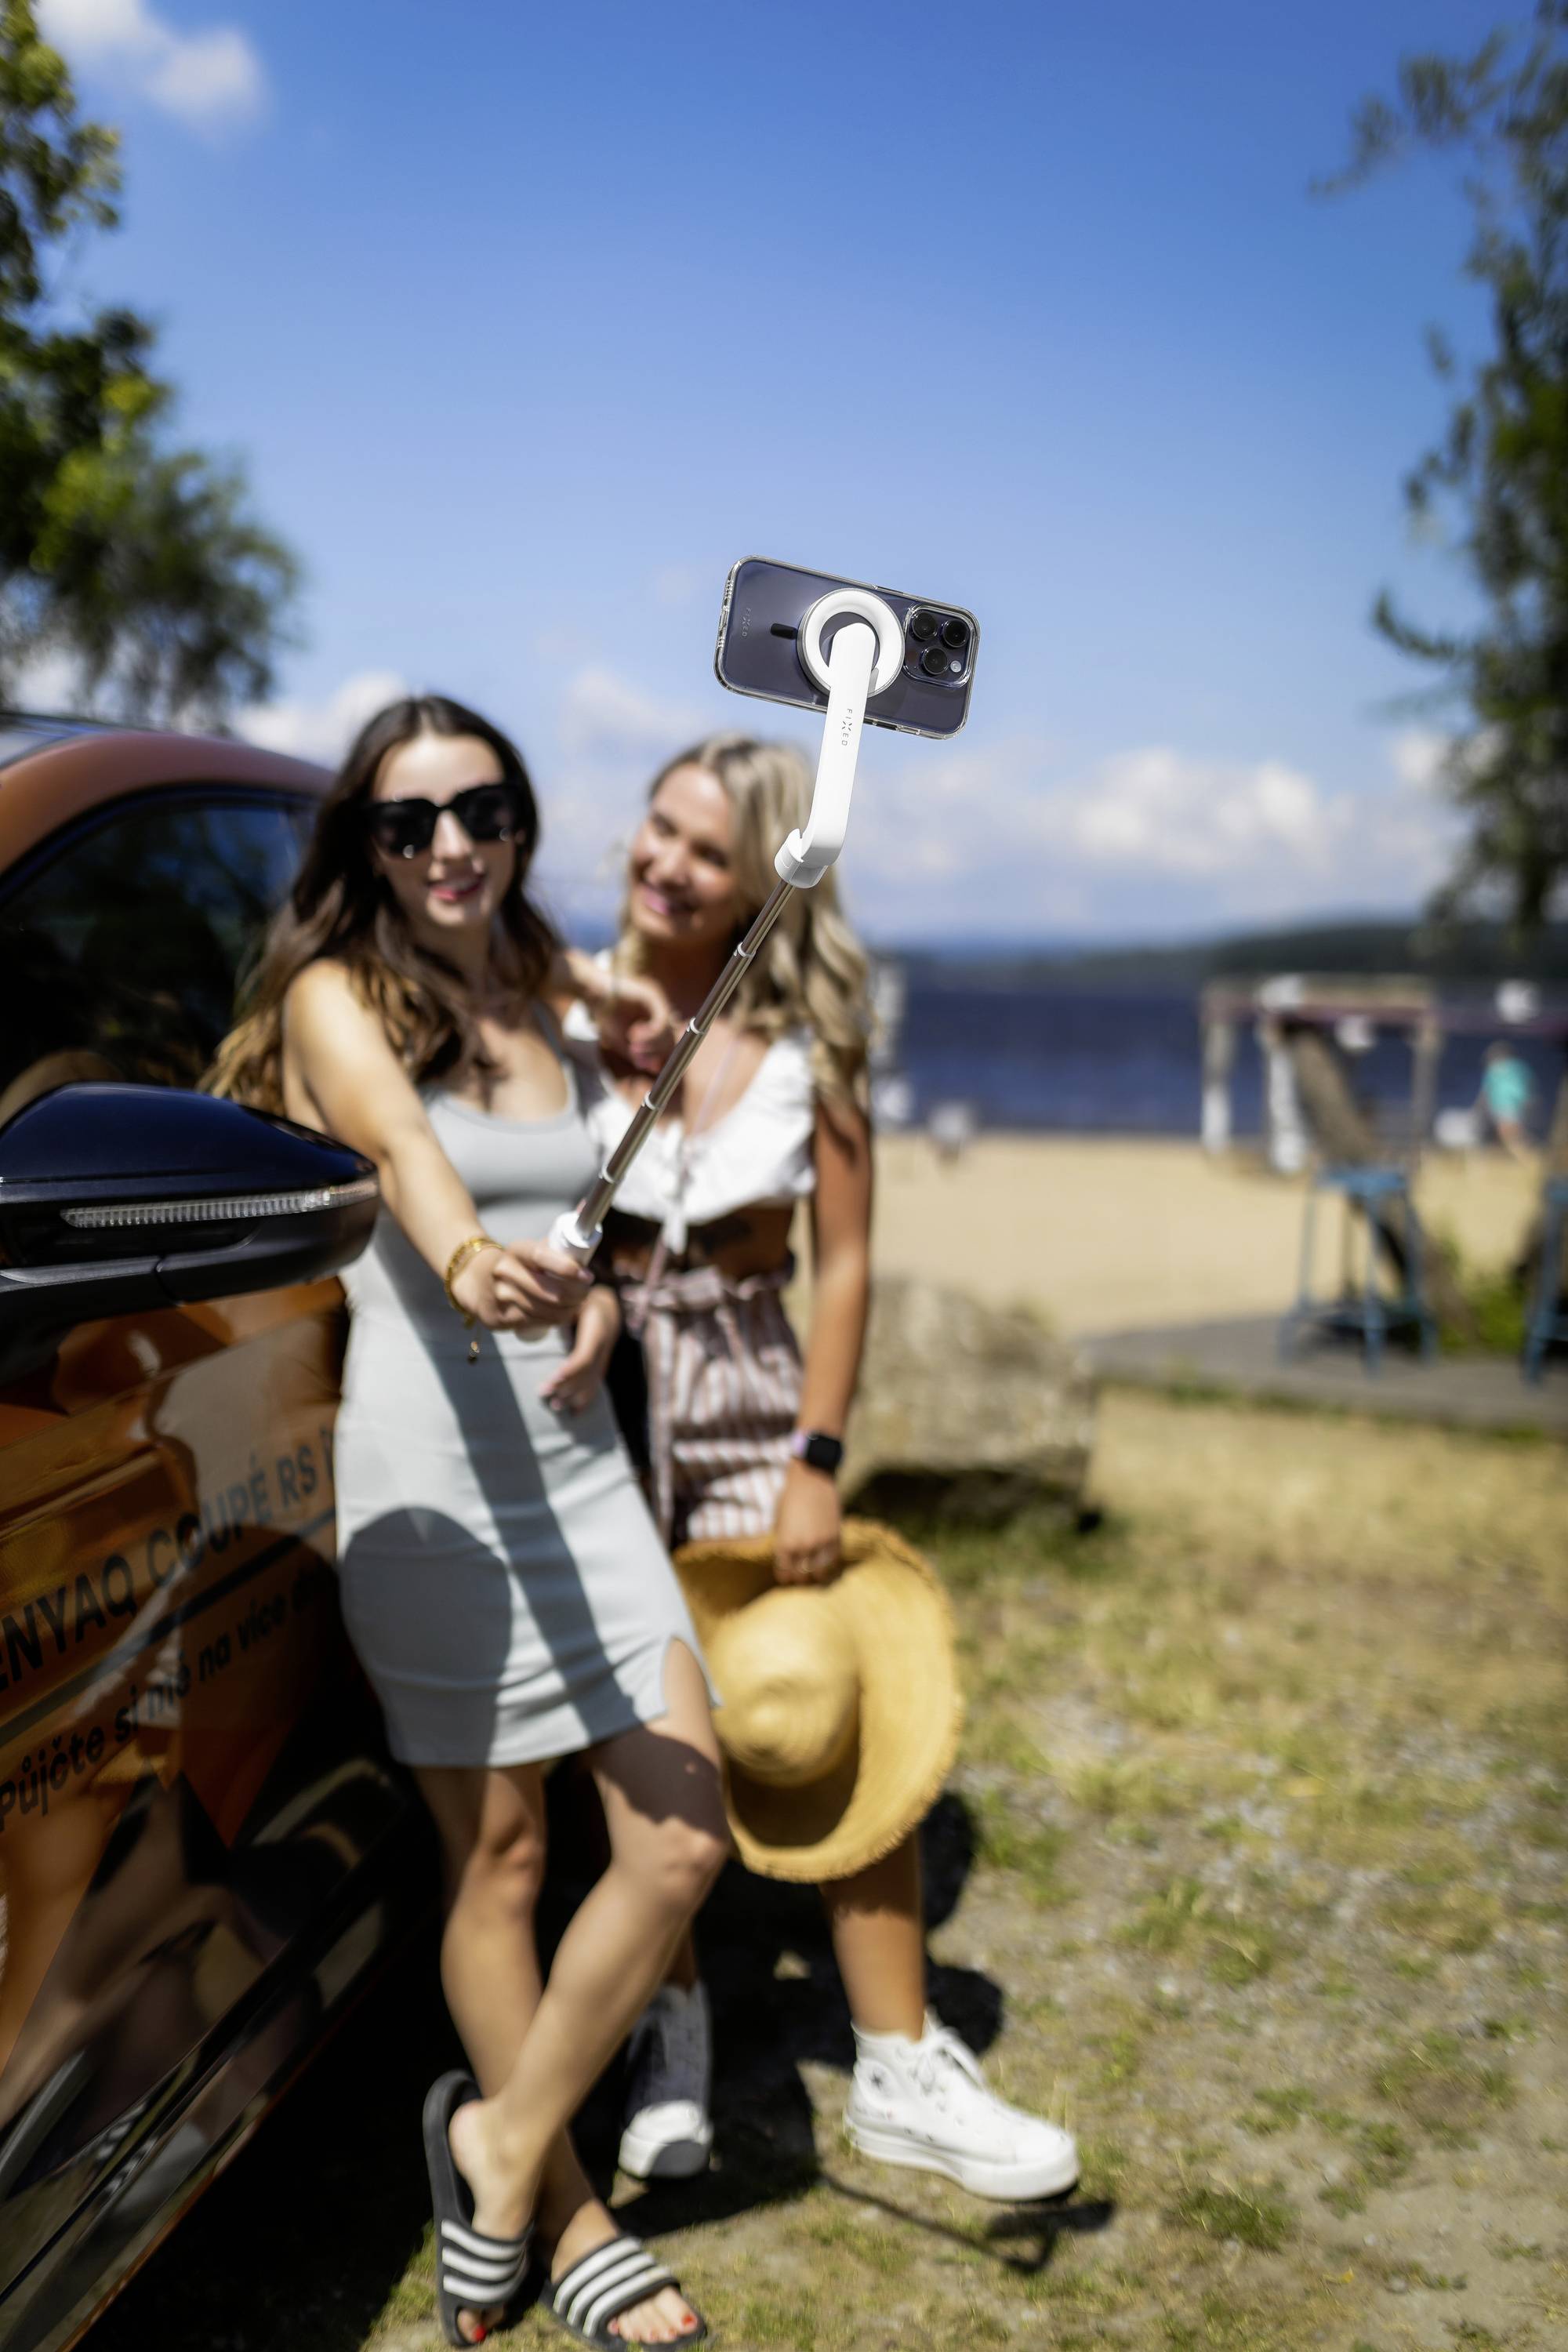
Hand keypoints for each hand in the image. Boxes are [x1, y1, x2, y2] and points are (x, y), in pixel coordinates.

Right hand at [453, 1238, 590, 1331]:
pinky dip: (555, 1319)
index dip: (568, 1268)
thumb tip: (585, 1208)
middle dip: (578, 1294)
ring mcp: (501, 1297)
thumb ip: (559, 1236)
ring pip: (548, 1311)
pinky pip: (538, 1323)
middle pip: (552, 1292)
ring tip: (576, 1303)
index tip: (587, 1276)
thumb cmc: (515, 1263)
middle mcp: (505, 1272)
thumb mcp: (530, 1248)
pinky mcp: (499, 1319)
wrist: (472, 1279)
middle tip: (586, 1292)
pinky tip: (560, 1313)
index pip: (542, 1257)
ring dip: (570, 1310)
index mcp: (516, 1250)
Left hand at [539, 1286, 620, 1413]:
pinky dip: (586, 1398)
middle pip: (587, 1371)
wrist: (607, 1302)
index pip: (585, 1355)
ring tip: (555, 1406)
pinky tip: (575, 1412)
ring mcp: (606, 1354)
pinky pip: (596, 1382)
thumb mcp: (572, 1295)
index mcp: (598, 1326)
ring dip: (573, 1394)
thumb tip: (530, 1317)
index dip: (570, 1370)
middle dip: (566, 1385)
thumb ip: (555, 1307)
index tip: (553, 1379)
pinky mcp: (603, 1362)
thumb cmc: (581, 1294)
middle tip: (543, 1393)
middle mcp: (605, 1343)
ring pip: (592, 1379)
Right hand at [595, 974, 678, 1072]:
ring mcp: (658, 1005)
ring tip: (632, 1048)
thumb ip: (637, 1054)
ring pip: (667, 1031)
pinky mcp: (653, 998)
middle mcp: (660, 1015)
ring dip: (651, 1044)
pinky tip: (633, 1035)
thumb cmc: (606, 1017)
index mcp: (655, 1025)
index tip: (655, 1069)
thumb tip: (653, 1069)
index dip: (664, 1058)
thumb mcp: (622, 1041)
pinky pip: (661, 1020)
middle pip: (670, 1039)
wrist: (594, 995)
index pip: (669, 1044)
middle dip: (656, 1053)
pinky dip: (650, 1033)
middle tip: (638, 1059)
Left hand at [772, 1461, 842, 1584]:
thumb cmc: (789, 1497)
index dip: (784, 1577)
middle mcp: (803, 1547)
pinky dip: (829, 1563)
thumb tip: (787, 1560)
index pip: (784, 1573)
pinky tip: (825, 1561)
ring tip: (814, 1572)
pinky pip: (834, 1560)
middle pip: (801, 1576)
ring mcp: (821, 1543)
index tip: (786, 1577)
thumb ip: (782, 1542)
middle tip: (800, 1576)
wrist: (811, 1478)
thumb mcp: (778, 1521)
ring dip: (816, 1574)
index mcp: (784, 1543)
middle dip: (799, 1578)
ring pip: (820, 1573)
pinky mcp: (836, 1536)